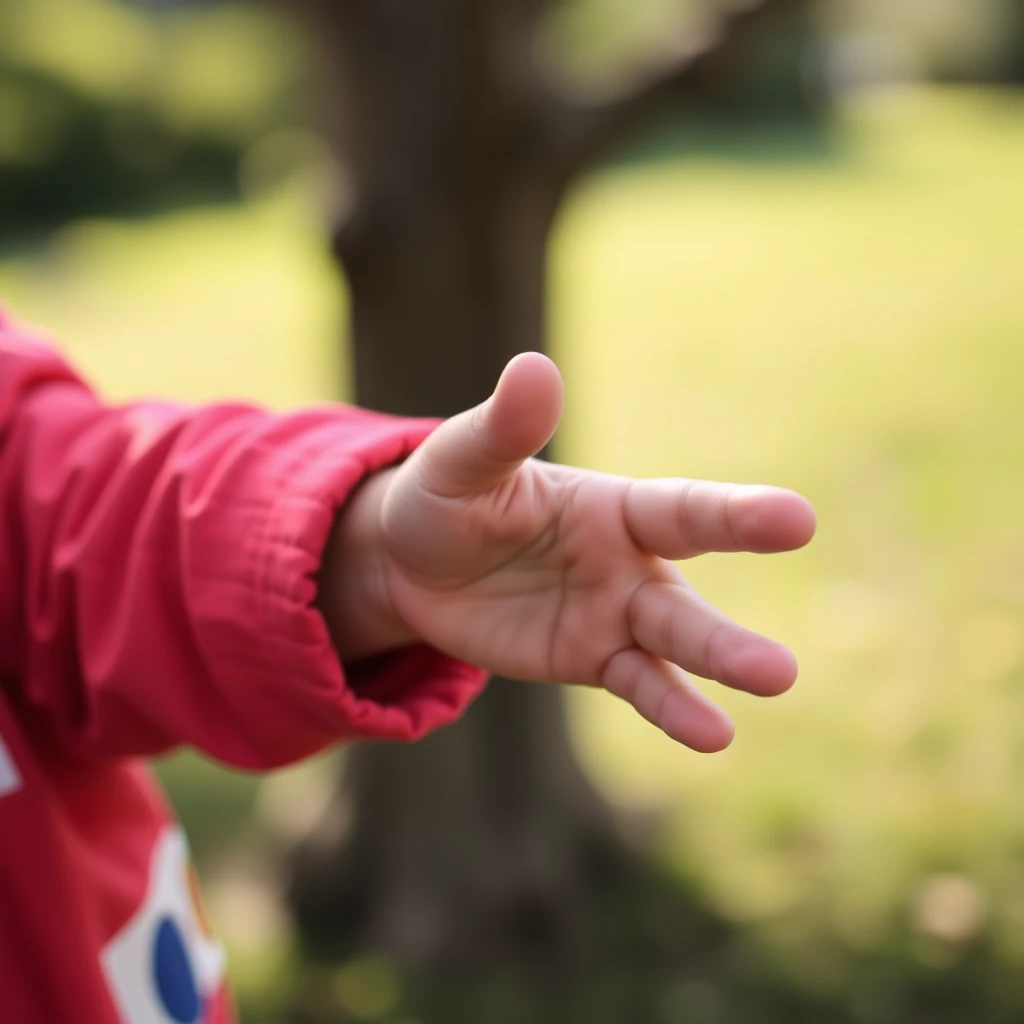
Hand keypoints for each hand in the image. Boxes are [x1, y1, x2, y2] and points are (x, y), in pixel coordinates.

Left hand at [320, 353, 814, 751]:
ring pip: (675, 644)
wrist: (414, 563)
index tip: (797, 520)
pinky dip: (675, 709)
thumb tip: (533, 367)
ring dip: (719, 666)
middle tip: (784, 669)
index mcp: (611, 505)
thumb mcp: (462, 461)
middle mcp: (628, 561)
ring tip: (772, 684)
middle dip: (728, 632)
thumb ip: (503, 428)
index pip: (681, 510)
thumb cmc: (446, 496)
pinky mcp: (591, 658)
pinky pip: (640, 685)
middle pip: (685, 597)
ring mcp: (614, 615)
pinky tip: (714, 736)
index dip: (736, 515)